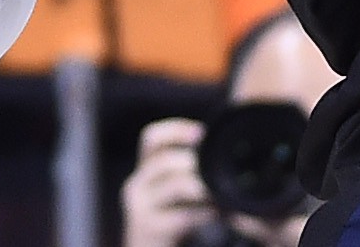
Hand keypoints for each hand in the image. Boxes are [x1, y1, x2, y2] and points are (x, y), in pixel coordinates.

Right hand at [122, 118, 216, 246]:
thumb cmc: (169, 226)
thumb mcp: (174, 195)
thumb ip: (187, 175)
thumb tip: (219, 154)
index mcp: (144, 173)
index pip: (152, 138)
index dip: (176, 130)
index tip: (202, 133)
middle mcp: (137, 186)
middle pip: (164, 160)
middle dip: (195, 162)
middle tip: (218, 169)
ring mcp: (140, 209)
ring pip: (176, 185)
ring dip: (204, 187)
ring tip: (221, 193)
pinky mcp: (151, 230)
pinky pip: (184, 215)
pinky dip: (206, 213)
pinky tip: (219, 214)